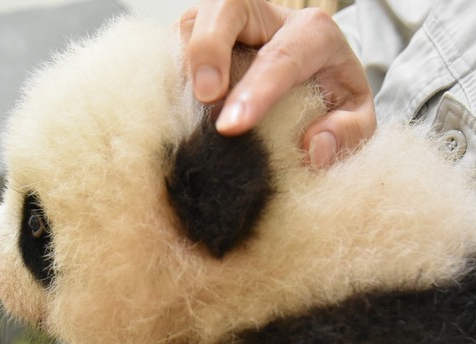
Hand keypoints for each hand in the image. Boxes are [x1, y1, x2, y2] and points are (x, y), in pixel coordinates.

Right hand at [180, 0, 375, 167]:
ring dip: (182, 62)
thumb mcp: (355, 117)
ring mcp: (229, 24)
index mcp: (313, 33)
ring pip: (192, 22)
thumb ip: (347, 132)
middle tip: (203, 97)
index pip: (281, 55)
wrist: (314, 78)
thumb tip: (314, 148)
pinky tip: (173, 103)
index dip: (255, 90)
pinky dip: (168, 71)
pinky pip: (174, 43)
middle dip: (208, 50)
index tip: (231, 126)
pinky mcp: (202, 36)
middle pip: (226, 7)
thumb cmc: (331, 97)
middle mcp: (267, 17)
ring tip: (184, 108)